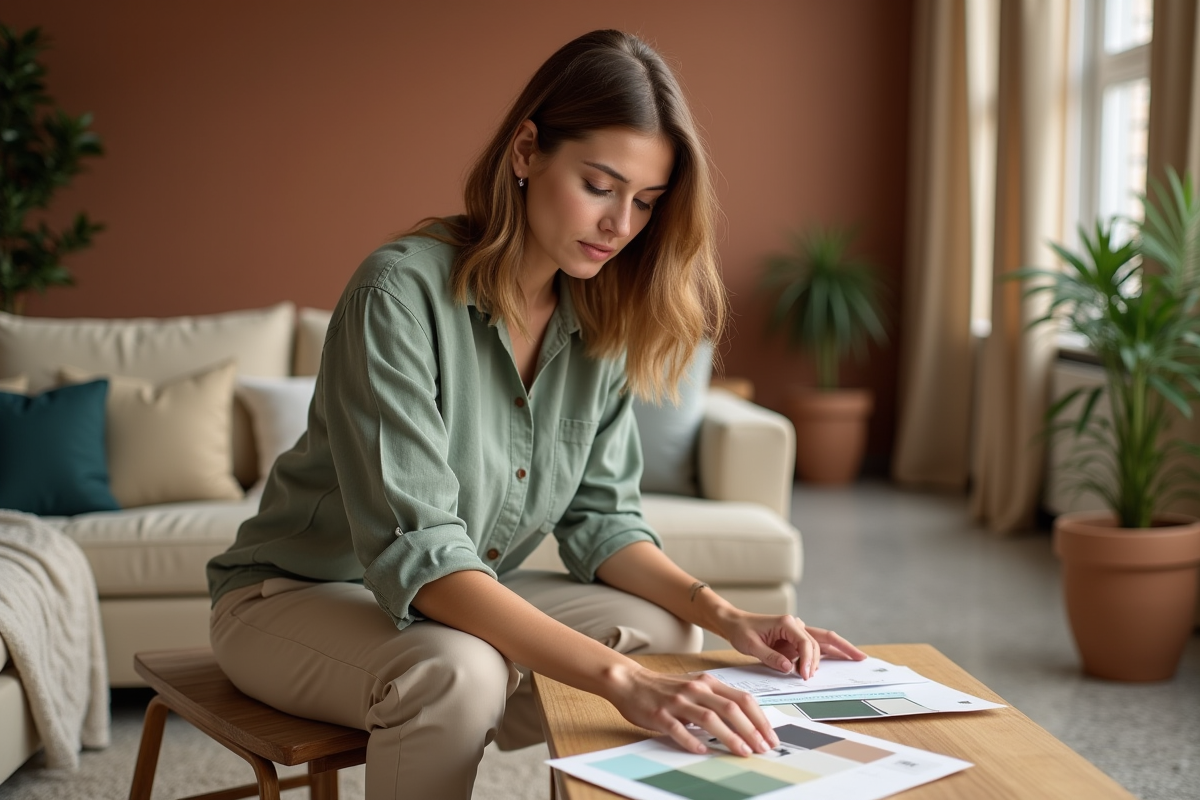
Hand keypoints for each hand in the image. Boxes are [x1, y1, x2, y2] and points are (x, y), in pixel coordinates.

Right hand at [604, 665, 780, 756]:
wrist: (630, 682)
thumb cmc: (666, 688)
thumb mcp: (696, 686)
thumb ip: (717, 700)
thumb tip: (746, 722)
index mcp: (708, 683)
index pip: (741, 699)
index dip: (759, 719)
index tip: (770, 737)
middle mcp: (695, 689)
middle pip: (730, 708)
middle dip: (750, 730)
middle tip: (762, 748)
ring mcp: (677, 701)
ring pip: (709, 718)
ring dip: (729, 736)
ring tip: (742, 751)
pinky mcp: (660, 714)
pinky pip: (678, 729)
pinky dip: (691, 740)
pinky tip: (702, 750)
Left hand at [718, 610, 866, 678]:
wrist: (735, 624)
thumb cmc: (742, 631)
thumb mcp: (751, 645)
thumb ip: (770, 657)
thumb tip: (789, 667)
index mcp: (786, 622)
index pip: (805, 642)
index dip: (807, 660)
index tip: (804, 675)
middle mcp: (796, 624)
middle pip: (819, 641)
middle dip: (823, 659)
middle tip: (816, 677)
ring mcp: (798, 632)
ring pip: (824, 640)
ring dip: (837, 652)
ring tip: (855, 659)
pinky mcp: (796, 639)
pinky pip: (818, 645)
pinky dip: (832, 651)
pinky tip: (846, 656)